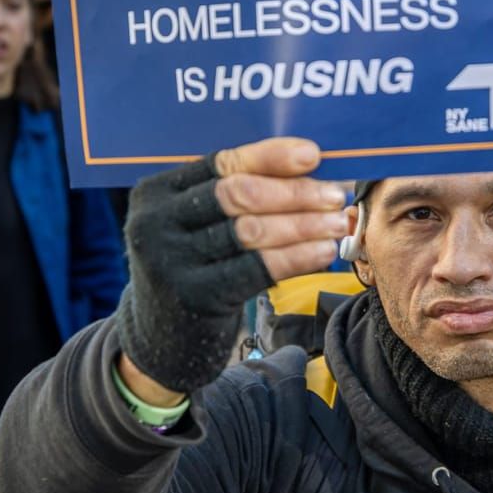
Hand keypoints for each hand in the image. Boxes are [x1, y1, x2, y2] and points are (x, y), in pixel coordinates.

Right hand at [116, 137, 346, 398]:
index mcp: (156, 192)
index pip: (221, 164)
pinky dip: (295, 258)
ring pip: (251, 232)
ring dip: (303, 225)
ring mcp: (171, 261)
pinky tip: (322, 252)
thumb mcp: (195, 226)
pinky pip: (255, 270)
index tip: (313, 155)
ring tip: (337, 223)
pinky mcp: (194, 296)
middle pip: (238, 195)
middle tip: (334, 196)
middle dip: (293, 193)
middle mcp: (155, 223)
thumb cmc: (194, 268)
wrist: (163, 337)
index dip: (270, 157)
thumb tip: (306, 166)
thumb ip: (232, 196)